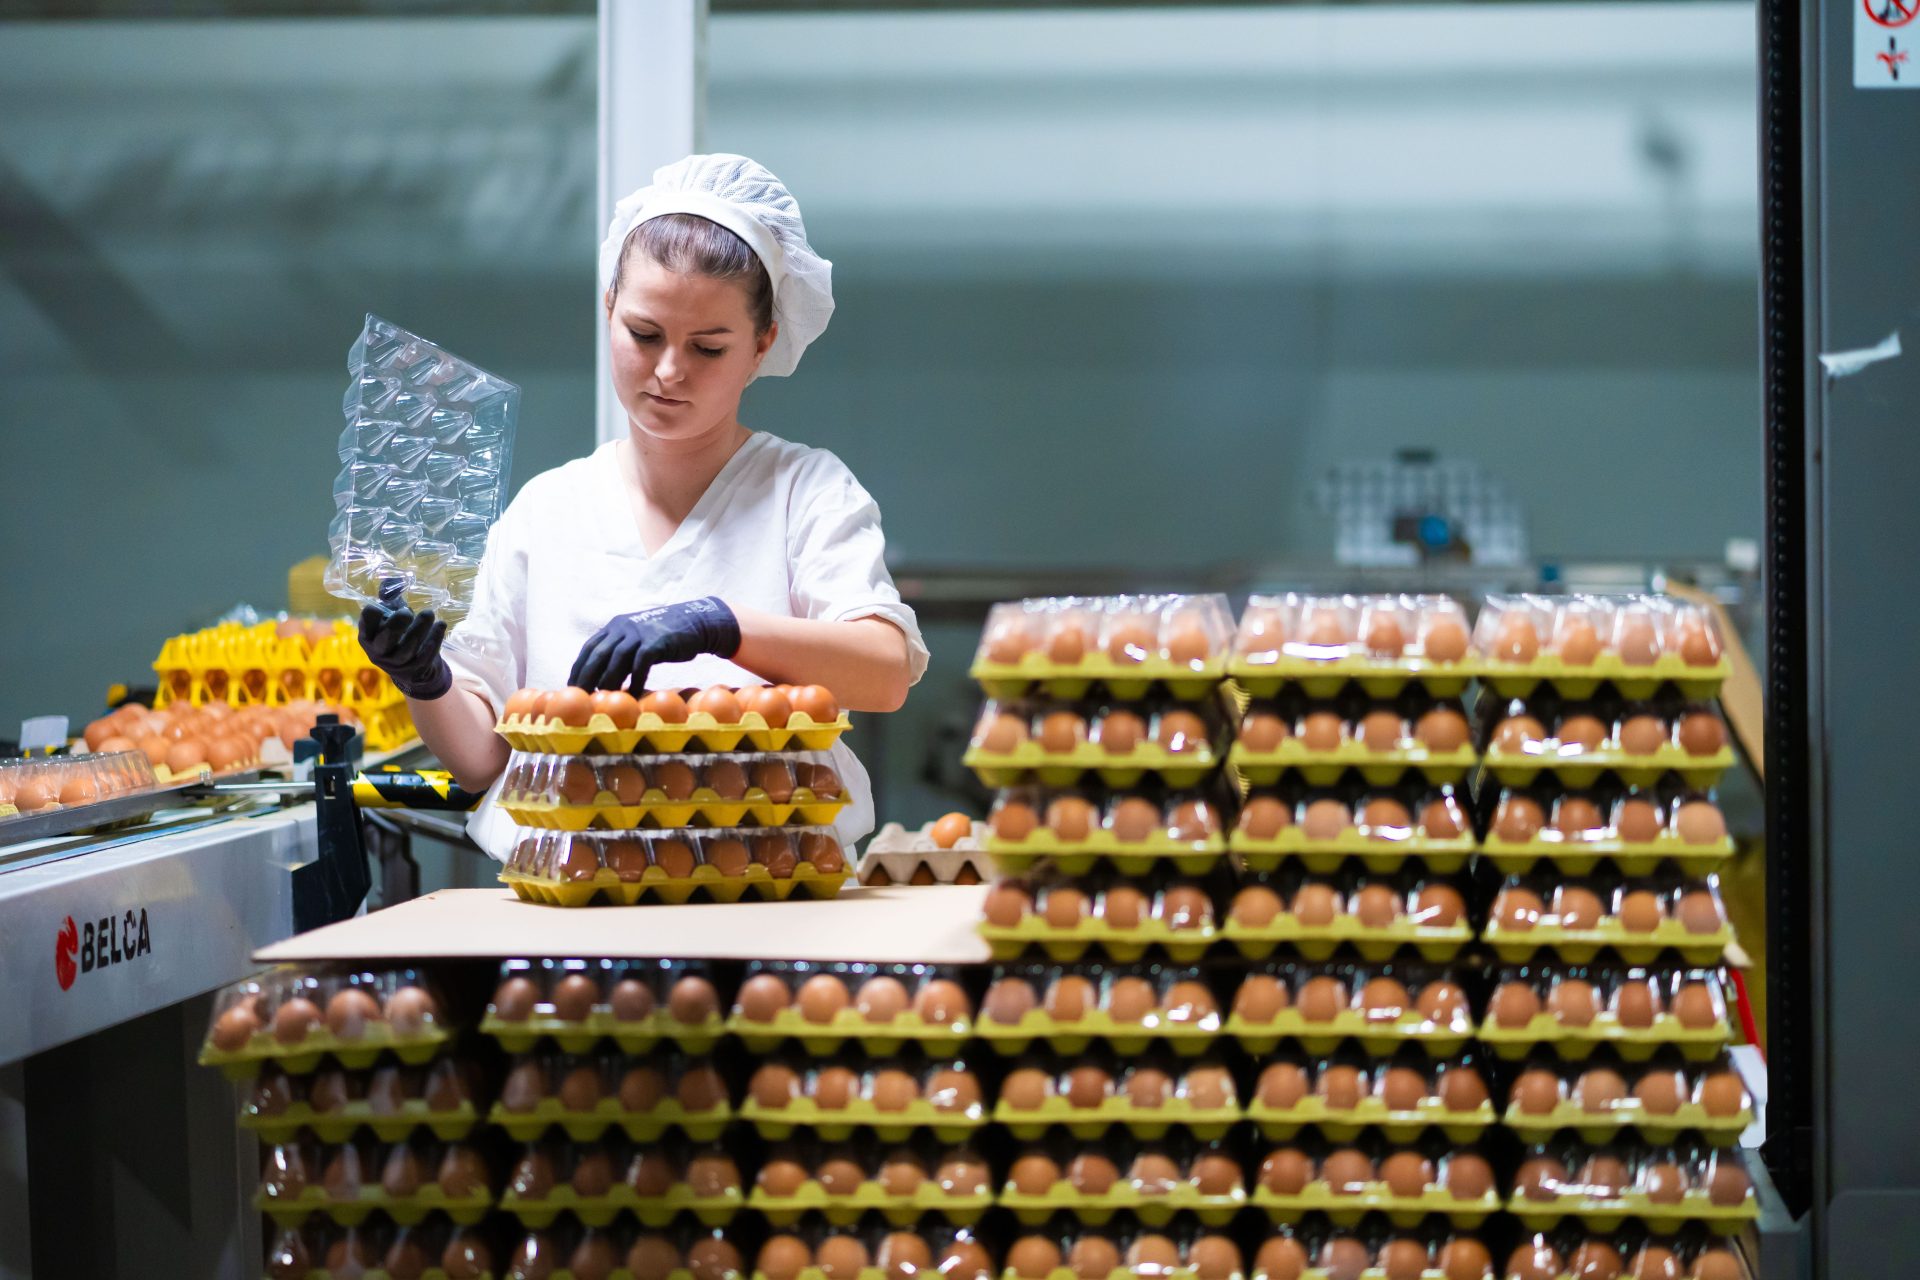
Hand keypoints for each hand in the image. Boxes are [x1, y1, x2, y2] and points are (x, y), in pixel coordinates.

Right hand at [357, 579, 451, 699]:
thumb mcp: (392, 615)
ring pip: (407, 649)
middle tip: (407, 612)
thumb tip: (393, 579)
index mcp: (369, 635)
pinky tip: (441, 625)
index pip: (366, 623)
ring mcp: (396, 663)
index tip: (382, 605)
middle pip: (385, 640)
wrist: (411, 666)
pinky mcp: (415, 669)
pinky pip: (424, 656)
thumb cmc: (399, 633)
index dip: (372, 615)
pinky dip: (434, 640)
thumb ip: (391, 598)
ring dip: (419, 630)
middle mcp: (379, 651)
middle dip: (396, 625)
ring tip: (429, 614)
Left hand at [569, 597, 740, 691]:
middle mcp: (623, 628)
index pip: (589, 648)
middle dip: (586, 678)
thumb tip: (603, 676)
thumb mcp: (637, 637)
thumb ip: (620, 650)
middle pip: (597, 655)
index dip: (579, 668)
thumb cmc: (665, 637)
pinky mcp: (655, 643)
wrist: (695, 623)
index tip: (572, 687)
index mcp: (615, 626)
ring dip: (607, 682)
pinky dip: (634, 682)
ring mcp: (639, 634)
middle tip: (581, 698)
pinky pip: (640, 665)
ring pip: (616, 661)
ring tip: (603, 700)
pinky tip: (630, 696)